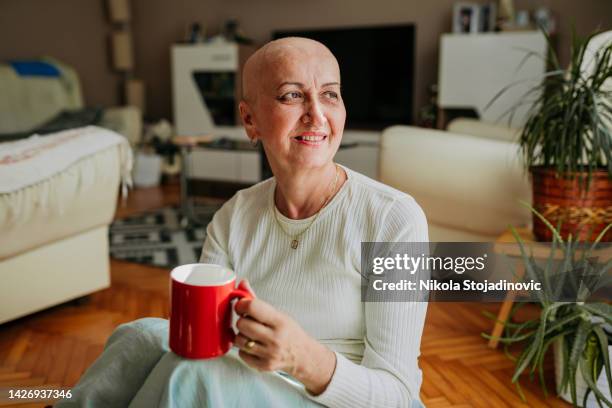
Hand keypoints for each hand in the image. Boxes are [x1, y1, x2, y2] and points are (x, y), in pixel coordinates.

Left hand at [233, 280, 335, 394]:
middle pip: (242, 324)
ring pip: (239, 339)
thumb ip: (257, 300)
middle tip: (250, 321)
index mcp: (279, 321)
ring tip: (252, 334)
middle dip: (242, 321)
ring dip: (242, 335)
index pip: (252, 307)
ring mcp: (268, 354)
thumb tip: (242, 283)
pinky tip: (254, 346)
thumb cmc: (289, 331)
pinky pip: (241, 353)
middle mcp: (275, 338)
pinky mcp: (263, 366)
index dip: (241, 304)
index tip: (242, 306)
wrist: (302, 355)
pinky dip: (244, 349)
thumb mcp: (278, 313)